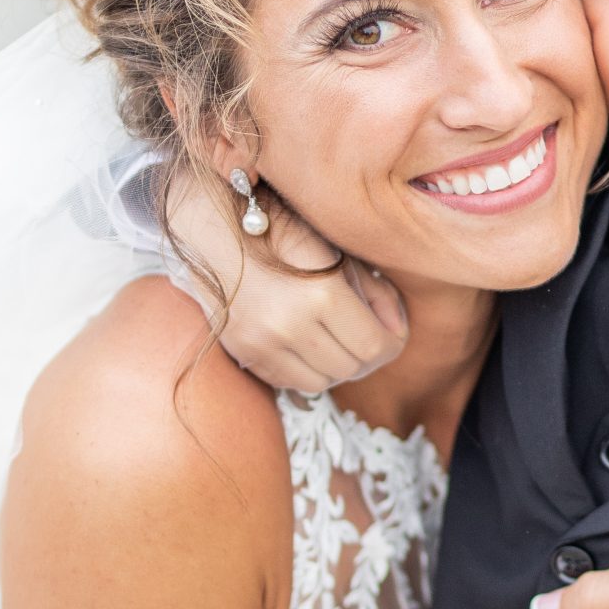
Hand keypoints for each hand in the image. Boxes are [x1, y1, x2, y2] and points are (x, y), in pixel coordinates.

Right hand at [164, 169, 406, 392]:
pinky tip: (306, 344)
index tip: (392, 331)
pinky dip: (305, 369)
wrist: (211, 226)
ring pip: (322, 382)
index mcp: (321, 294)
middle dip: (367, 354)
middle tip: (367, 334)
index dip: (392, 342)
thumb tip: (396, 330)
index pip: (375, 346)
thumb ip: (374, 291)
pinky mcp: (242, 351)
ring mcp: (262, 343)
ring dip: (336, 365)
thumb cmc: (281, 226)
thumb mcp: (337, 248)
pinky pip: (289, 381)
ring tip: (336, 339)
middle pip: (352, 368)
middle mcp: (290, 326)